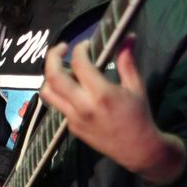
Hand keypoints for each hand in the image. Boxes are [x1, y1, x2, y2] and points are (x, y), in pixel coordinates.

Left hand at [40, 36, 185, 184]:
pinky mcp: (71, 128)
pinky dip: (61, 92)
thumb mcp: (136, 87)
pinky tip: (75, 89)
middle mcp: (83, 107)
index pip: (80, 64)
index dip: (80, 49)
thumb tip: (128, 36)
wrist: (138, 150)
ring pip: (48, 93)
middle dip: (53, 56)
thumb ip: (127, 61)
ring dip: (51, 76)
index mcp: (102, 94)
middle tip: (62, 48)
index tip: (86, 45)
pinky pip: (58, 105)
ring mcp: (74, 119)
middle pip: (53, 76)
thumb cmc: (139, 116)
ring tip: (64, 68)